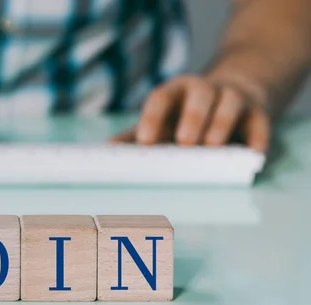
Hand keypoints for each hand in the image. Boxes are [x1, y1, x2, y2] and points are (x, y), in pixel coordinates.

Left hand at [112, 74, 269, 151]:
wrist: (231, 96)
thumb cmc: (184, 116)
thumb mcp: (160, 121)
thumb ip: (135, 136)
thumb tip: (105, 152)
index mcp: (174, 92)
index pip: (161, 97)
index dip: (152, 117)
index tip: (145, 142)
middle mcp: (203, 90)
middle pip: (199, 95)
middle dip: (192, 116)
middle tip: (183, 142)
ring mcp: (232, 98)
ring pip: (229, 104)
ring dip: (220, 124)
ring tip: (211, 147)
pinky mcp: (257, 112)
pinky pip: (260, 123)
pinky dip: (257, 138)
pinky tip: (252, 153)